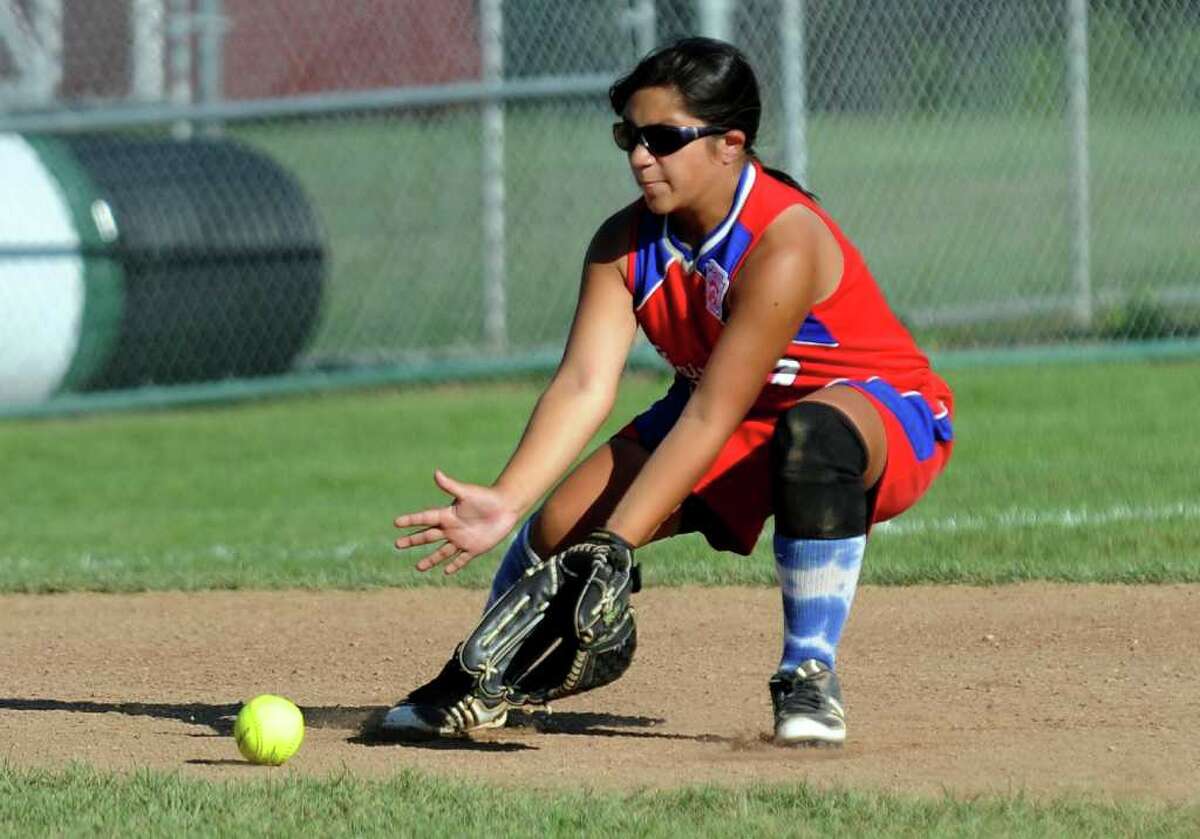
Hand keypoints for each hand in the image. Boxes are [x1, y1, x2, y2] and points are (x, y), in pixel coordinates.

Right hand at [394, 470, 519, 573]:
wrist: (506, 506)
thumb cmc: (486, 496)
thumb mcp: (466, 492)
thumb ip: (451, 485)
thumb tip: (436, 472)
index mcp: (448, 514)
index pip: (425, 518)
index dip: (411, 520)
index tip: (396, 523)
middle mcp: (452, 528)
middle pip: (428, 536)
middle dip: (413, 541)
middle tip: (397, 544)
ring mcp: (462, 539)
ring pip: (441, 552)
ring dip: (430, 560)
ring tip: (418, 568)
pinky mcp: (474, 548)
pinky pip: (461, 559)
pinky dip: (454, 566)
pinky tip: (446, 572)